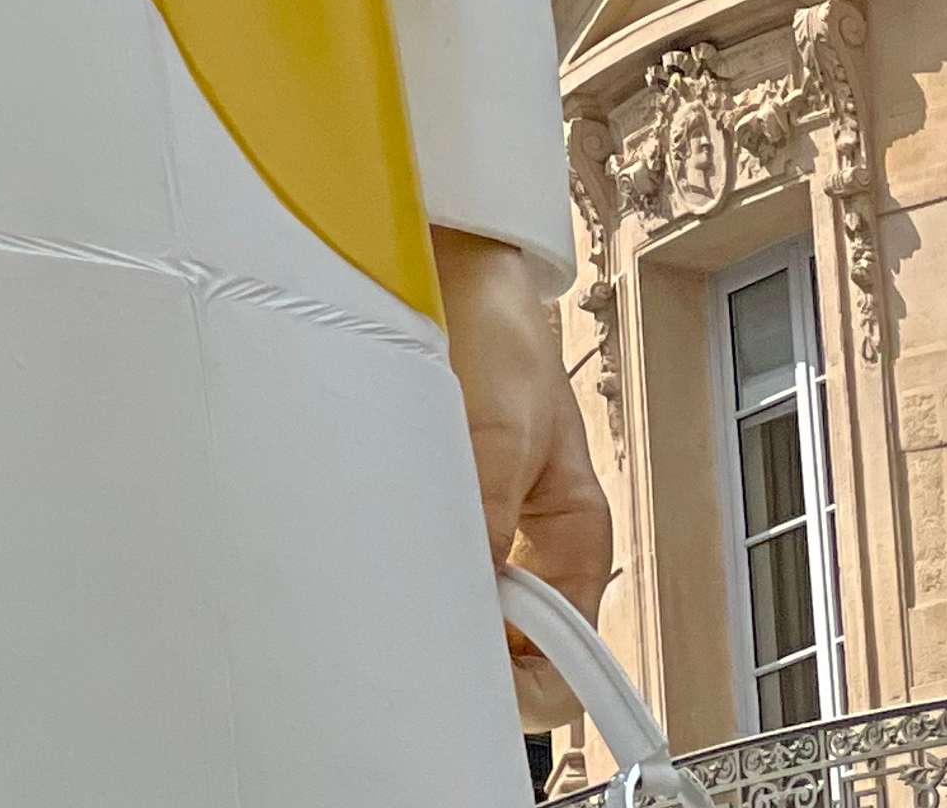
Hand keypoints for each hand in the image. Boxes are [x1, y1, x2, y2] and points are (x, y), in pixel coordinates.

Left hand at [436, 230, 613, 711]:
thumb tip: (468, 601)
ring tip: (389, 596)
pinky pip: (426, 559)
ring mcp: (484, 523)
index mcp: (573, 537)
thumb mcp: (501, 427)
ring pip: (464, 605)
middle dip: (467, 650)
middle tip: (413, 642)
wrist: (451, 260)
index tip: (471, 683)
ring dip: (431, 604)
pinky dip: (403, 567)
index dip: (526, 687)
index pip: (567, 658)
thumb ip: (487, 516)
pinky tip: (373, 558)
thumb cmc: (497, 329)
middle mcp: (531, 542)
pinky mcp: (438, 499)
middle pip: (510, 643)